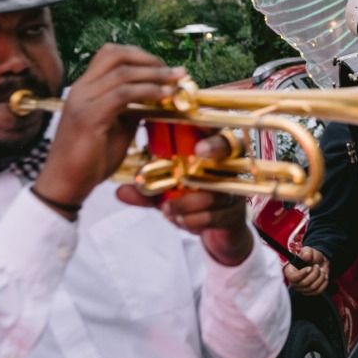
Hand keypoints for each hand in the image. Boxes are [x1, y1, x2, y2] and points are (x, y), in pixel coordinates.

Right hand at [33, 45, 185, 211]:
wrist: (65, 186)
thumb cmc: (90, 158)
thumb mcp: (118, 126)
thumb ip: (133, 108)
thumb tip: (158, 95)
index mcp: (85, 88)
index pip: (111, 54)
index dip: (141, 55)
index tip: (164, 67)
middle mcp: (81, 89)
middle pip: (115, 54)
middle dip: (150, 59)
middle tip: (175, 72)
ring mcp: (82, 102)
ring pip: (122, 73)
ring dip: (155, 73)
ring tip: (177, 79)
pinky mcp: (88, 118)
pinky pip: (122, 95)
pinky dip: (147, 91)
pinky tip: (164, 96)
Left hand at [115, 132, 255, 265]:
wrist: (216, 231)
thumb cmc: (191, 201)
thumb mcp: (165, 194)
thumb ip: (146, 191)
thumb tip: (121, 190)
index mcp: (209, 152)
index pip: (213, 130)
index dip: (204, 126)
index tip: (191, 128)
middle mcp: (228, 164)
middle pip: (230, 147)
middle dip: (215, 146)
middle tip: (198, 150)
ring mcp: (235, 187)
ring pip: (217, 188)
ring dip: (189, 200)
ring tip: (167, 209)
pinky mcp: (236, 212)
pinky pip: (218, 214)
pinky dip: (195, 219)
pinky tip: (181, 221)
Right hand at [284, 247, 331, 295]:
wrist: (319, 262)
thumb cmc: (311, 256)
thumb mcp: (308, 250)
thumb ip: (306, 252)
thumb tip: (306, 257)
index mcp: (290, 271)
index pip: (293, 277)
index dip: (302, 274)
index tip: (310, 267)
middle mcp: (294, 282)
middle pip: (304, 283)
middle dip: (314, 274)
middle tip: (317, 266)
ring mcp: (302, 288)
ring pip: (312, 287)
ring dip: (320, 277)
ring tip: (322, 270)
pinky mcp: (310, 292)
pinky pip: (318, 291)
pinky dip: (324, 283)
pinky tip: (324, 276)